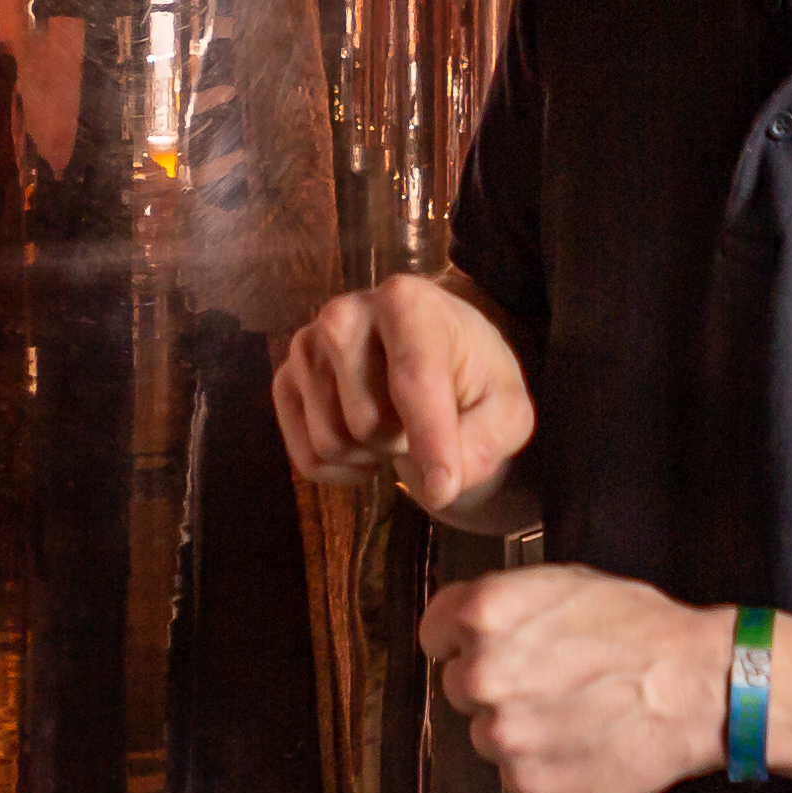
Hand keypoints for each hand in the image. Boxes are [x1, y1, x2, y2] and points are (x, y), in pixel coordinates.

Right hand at [271, 274, 535, 518]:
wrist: (433, 368)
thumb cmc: (473, 383)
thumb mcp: (506, 410)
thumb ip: (484, 440)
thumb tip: (438, 485)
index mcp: (408, 302)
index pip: (412, 380)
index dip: (430, 441)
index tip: (445, 490)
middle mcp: (345, 312)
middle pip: (365, 422)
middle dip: (401, 443)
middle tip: (422, 423)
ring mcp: (306, 346)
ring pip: (331, 442)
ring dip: (371, 456)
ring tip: (394, 426)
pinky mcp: (285, 380)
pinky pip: (307, 457)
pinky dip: (341, 468)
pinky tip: (364, 441)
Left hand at [419, 568, 730, 792]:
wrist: (700, 685)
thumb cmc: (641, 628)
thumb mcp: (565, 583)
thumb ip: (502, 603)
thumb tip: (461, 628)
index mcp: (485, 614)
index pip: (434, 633)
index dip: (460, 638)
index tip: (485, 645)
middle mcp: (483, 675)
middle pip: (459, 687)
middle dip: (495, 684)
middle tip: (548, 679)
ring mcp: (505, 736)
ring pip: (487, 734)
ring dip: (519, 727)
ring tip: (575, 712)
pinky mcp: (530, 784)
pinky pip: (517, 775)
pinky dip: (544, 764)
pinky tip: (583, 742)